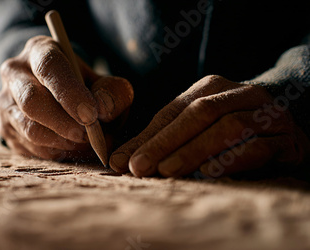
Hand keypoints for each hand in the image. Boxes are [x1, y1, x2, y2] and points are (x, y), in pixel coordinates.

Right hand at [0, 36, 133, 160]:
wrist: (60, 97)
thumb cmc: (85, 87)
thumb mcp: (106, 82)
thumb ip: (113, 92)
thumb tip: (103, 109)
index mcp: (40, 50)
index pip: (49, 68)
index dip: (69, 93)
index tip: (90, 115)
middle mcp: (14, 72)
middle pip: (31, 101)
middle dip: (63, 123)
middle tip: (87, 136)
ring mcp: (5, 102)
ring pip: (28, 129)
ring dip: (61, 142)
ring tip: (85, 144)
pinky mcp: (4, 127)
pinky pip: (28, 147)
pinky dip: (54, 153)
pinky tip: (71, 148)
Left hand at [109, 75, 308, 177]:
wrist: (282, 132)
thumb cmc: (225, 132)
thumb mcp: (189, 131)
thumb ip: (156, 142)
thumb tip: (118, 162)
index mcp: (212, 87)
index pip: (175, 111)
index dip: (149, 136)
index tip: (125, 161)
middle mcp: (241, 94)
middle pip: (199, 114)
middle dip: (166, 143)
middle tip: (141, 168)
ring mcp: (266, 114)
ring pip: (228, 128)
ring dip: (194, 150)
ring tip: (168, 171)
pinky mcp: (285, 139)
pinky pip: (259, 147)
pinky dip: (232, 159)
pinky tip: (209, 172)